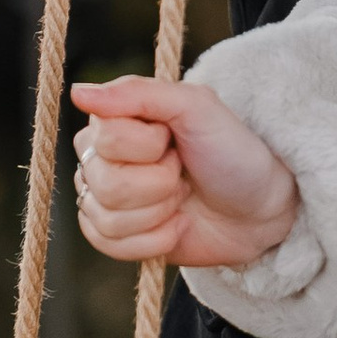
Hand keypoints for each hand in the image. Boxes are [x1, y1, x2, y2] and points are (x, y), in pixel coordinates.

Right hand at [71, 76, 298, 272]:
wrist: (258, 209)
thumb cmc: (231, 150)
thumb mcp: (197, 107)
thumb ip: (140, 94)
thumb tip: (78, 91)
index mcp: (116, 119)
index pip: (106, 139)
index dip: (149, 147)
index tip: (176, 140)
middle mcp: (102, 157)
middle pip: (104, 182)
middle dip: (159, 184)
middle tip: (183, 172)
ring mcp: (105, 198)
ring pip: (105, 217)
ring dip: (158, 212)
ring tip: (182, 196)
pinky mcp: (114, 235)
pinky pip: (107, 246)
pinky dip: (153, 241)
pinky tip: (176, 225)